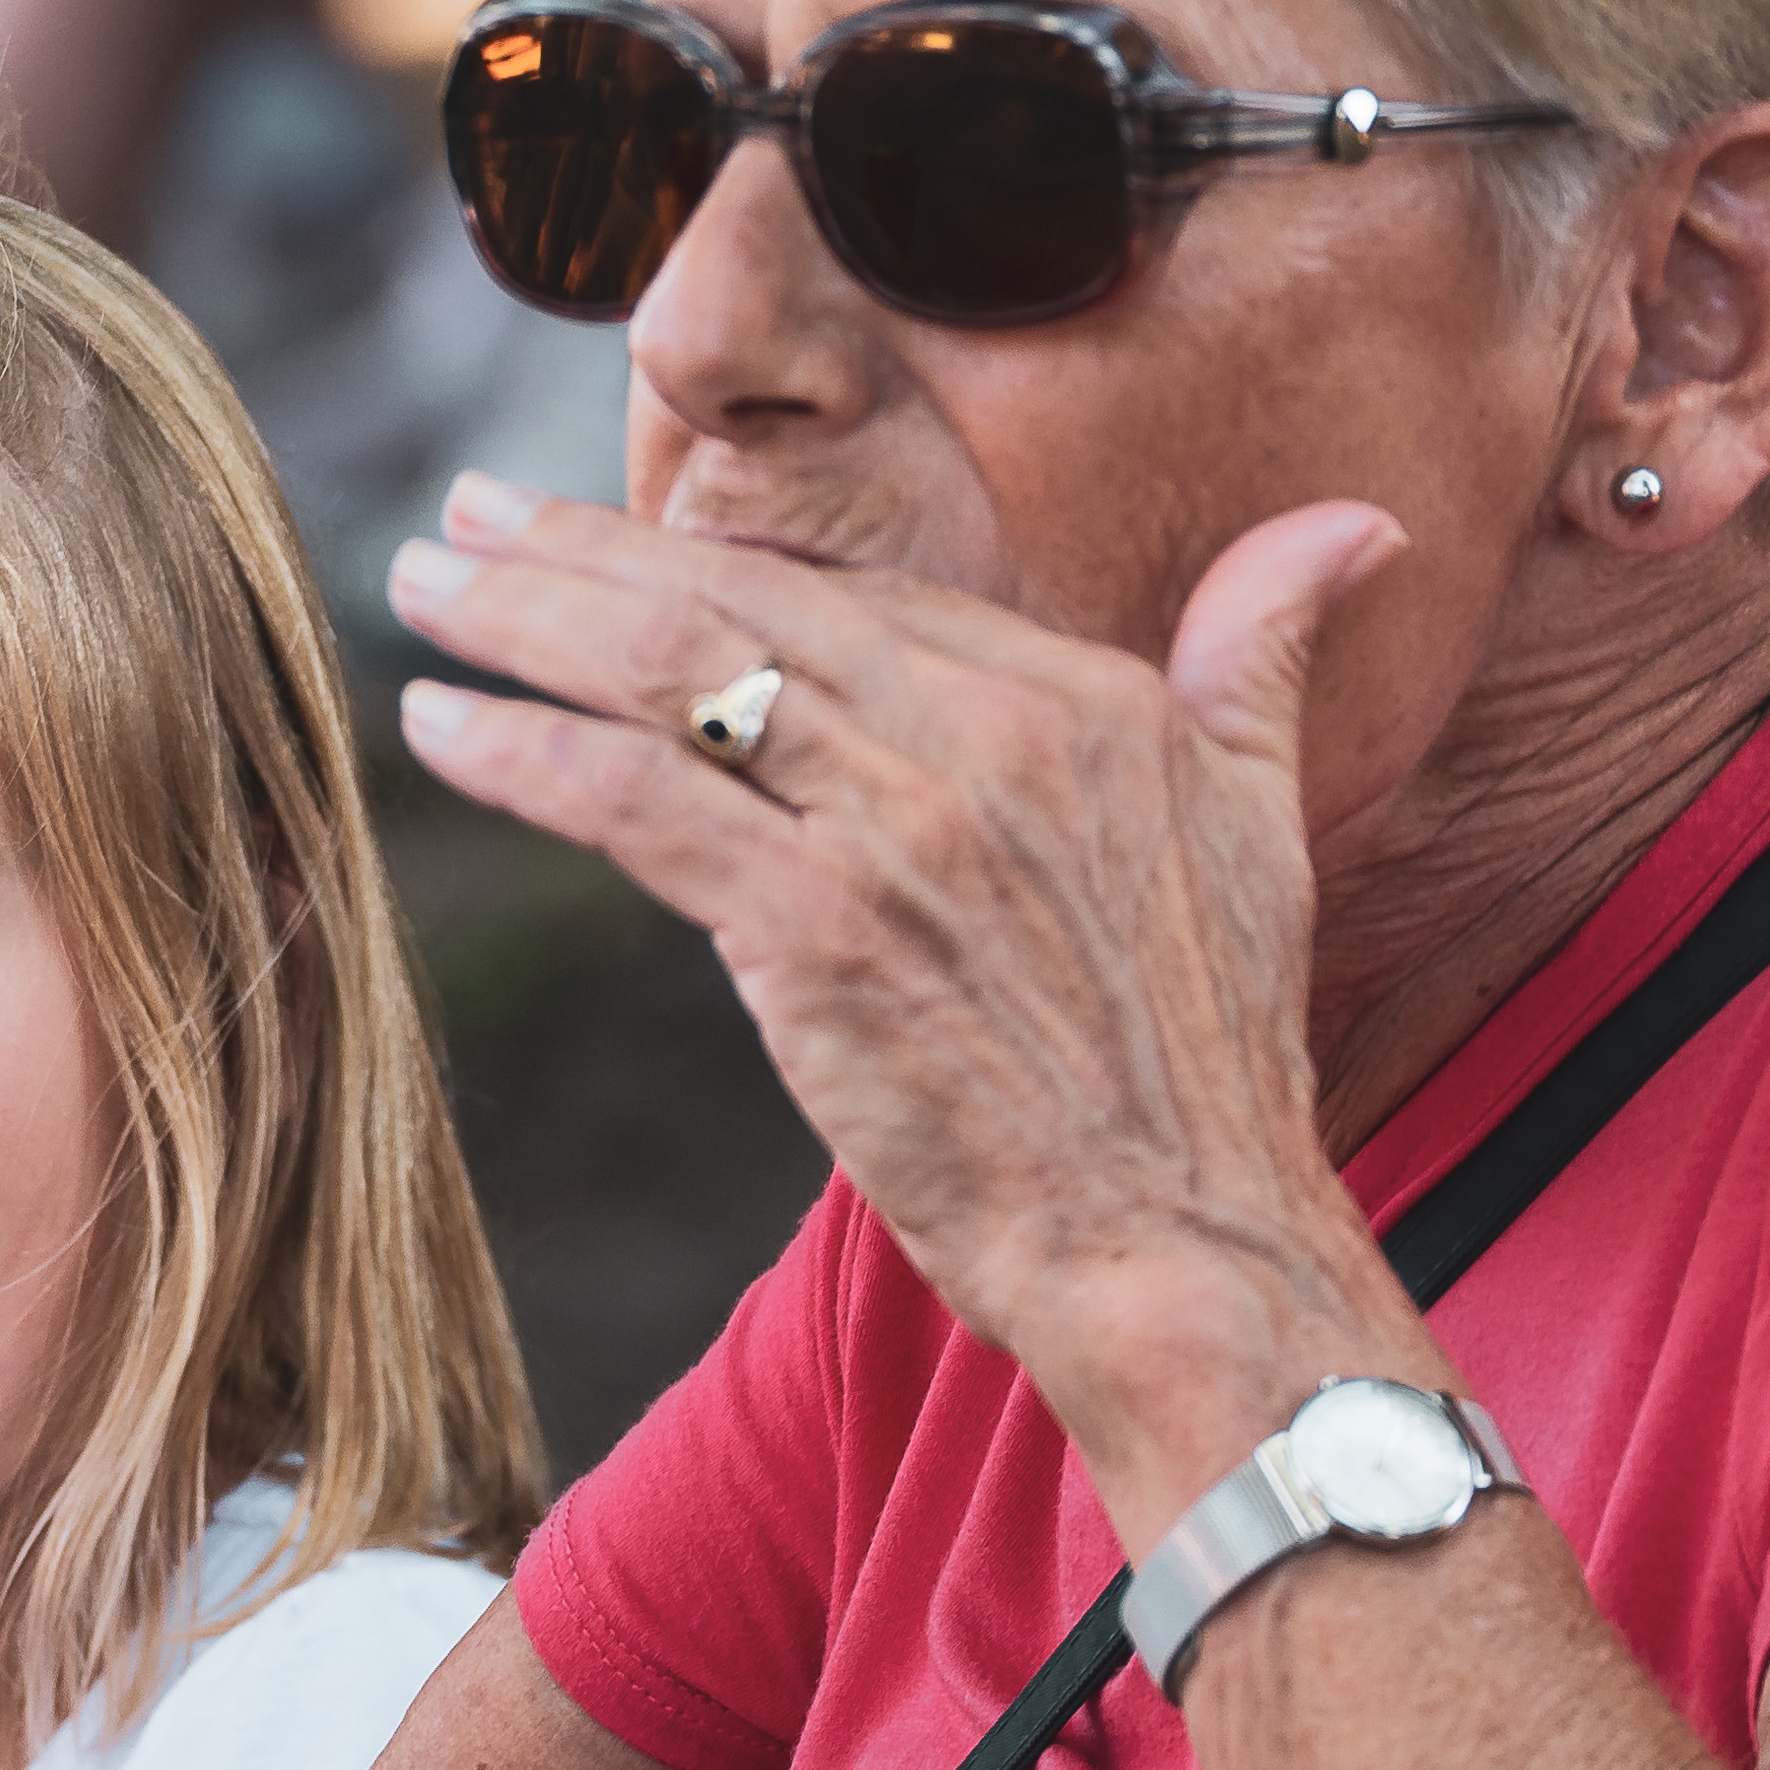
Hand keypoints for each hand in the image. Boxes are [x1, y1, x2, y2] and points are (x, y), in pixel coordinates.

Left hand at [384, 475, 1414, 1530]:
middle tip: (464, 524)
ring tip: (422, 592)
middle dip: (580, 550)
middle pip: (740, 603)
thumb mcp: (1262, 822)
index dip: (714, 553)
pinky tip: (444, 726)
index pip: (852, 594)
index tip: (602, 533)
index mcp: (1077, 697)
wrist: (1185, 1244)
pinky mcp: (817, 933)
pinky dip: (526, 755)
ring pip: (671, 678)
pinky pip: (638, 805)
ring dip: (524, 623)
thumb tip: (1347, 526)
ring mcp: (894, 830)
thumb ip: (1264, 656)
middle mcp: (982, 735)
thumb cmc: (1209, 1068)